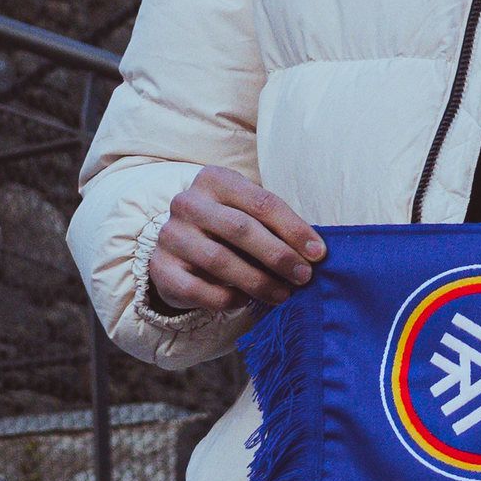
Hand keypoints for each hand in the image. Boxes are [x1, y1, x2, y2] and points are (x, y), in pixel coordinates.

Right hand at [143, 169, 327, 316]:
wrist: (178, 248)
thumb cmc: (226, 229)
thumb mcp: (248, 214)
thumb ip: (275, 227)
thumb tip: (314, 254)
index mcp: (214, 179)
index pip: (262, 202)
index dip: (294, 229)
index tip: (318, 254)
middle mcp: (188, 203)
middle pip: (241, 229)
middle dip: (278, 255)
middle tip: (303, 277)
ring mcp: (171, 235)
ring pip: (220, 260)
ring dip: (258, 281)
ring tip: (283, 294)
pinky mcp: (161, 268)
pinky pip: (200, 289)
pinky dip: (228, 299)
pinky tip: (246, 301)